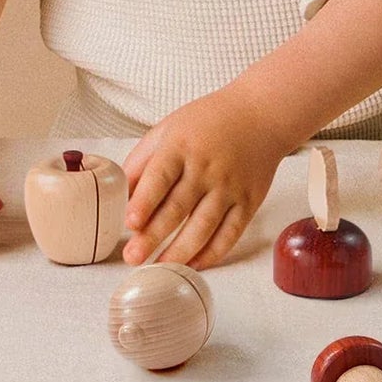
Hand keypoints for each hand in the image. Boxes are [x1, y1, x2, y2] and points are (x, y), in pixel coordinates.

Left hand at [121, 87, 288, 270]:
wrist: (260, 115)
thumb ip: (142, 160)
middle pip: (178, 207)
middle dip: (153, 236)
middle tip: (133, 257)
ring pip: (203, 227)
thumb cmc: (208, 121)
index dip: (145, 201)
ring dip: (179, 251)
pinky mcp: (249, 201)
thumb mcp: (169, 129)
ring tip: (158, 266)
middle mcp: (206, 167)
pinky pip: (230, 234)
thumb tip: (120, 195)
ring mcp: (230, 186)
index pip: (160, 177)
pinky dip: (212, 253)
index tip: (131, 223)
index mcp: (181, 146)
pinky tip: (194, 264)